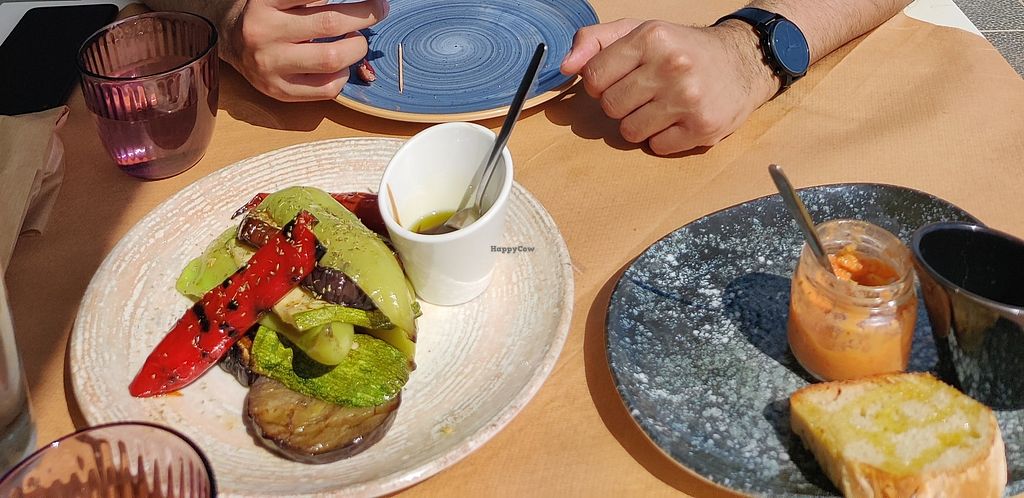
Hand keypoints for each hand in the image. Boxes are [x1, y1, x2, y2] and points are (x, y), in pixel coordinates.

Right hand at [222, 0, 388, 101]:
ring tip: (357, 40)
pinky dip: (344, 75)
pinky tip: (341, 65)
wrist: (233, 42)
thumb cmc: (270, 15)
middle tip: (379, 9)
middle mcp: (264, 32)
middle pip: (330, 23)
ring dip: (357, 48)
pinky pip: (327, 88)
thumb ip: (313, 0)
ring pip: (331, 58)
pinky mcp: (280, 90)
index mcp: (265, 1)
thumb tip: (364, 3)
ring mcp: (271, 64)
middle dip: (364, 15)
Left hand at [560, 19, 778, 154]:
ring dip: (640, 123)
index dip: (600, 83)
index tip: (618, 78)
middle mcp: (671, 66)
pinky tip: (677, 119)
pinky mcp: (702, 128)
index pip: (593, 77)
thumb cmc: (681, 48)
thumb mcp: (639, 31)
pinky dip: (662, 138)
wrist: (742, 62)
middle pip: (610, 107)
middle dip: (621, 103)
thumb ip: (595, 41)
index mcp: (651, 38)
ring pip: (629, 132)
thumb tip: (565, 67)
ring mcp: (688, 99)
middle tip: (644, 92)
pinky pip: (656, 147)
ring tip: (661, 106)